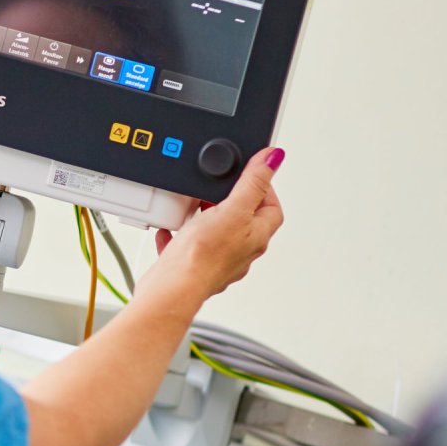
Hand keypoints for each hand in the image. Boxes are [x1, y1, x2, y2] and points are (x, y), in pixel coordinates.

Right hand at [143, 147, 285, 308]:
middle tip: (219, 188)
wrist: (173, 287)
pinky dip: (182, 235)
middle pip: (245, 220)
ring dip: (206, 217)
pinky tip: (172, 230)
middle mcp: (240, 252)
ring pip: (218, 233)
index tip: (251, 175)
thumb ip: (253, 182)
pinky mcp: (192, 267)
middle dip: (231, 201)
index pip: (272, 208)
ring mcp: (216, 261)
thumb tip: (274, 158)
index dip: (264, 189)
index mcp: (256, 237)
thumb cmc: (203, 256)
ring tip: (195, 205)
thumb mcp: (232, 209)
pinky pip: (189, 247)